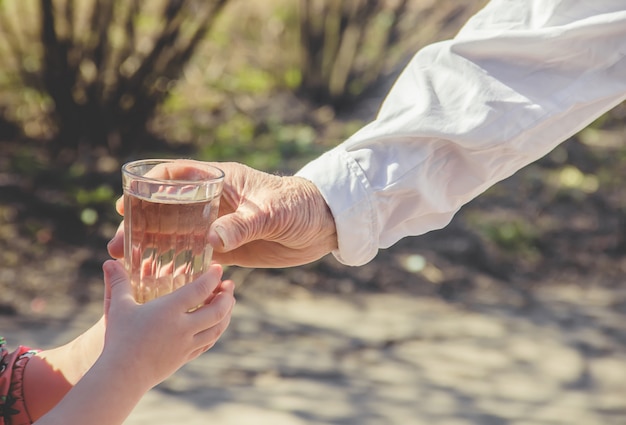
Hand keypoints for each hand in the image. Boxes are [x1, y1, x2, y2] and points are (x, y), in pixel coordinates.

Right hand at [101, 259, 234, 388]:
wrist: (122, 376)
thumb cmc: (119, 339)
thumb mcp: (118, 307)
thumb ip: (118, 283)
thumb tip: (110, 261)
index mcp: (169, 310)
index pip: (200, 289)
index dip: (213, 277)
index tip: (218, 268)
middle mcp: (183, 327)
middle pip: (217, 310)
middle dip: (227, 296)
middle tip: (229, 285)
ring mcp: (187, 344)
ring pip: (217, 328)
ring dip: (227, 313)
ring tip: (229, 302)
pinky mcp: (185, 357)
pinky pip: (208, 343)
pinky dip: (217, 331)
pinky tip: (217, 325)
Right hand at [108, 160, 337, 267]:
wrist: (323, 227)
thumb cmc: (300, 206)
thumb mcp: (272, 212)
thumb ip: (243, 224)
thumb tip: (211, 240)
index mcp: (221, 181)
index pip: (177, 176)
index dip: (149, 186)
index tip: (126, 202)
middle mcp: (215, 203)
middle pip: (169, 210)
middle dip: (142, 225)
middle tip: (118, 245)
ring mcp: (220, 226)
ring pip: (178, 235)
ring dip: (155, 248)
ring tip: (129, 264)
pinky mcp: (229, 249)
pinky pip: (198, 256)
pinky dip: (179, 265)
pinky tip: (160, 279)